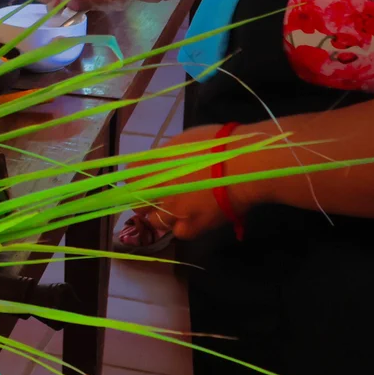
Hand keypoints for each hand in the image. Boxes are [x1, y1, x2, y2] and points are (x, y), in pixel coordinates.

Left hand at [140, 123, 253, 239]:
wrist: (244, 165)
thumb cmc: (217, 144)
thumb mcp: (184, 141)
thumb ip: (165, 156)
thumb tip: (157, 165)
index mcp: (154, 165)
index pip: (129, 177)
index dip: (133, 180)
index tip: (139, 182)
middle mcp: (159, 189)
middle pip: (137, 203)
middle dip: (144, 202)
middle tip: (155, 199)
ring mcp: (174, 210)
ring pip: (156, 221)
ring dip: (161, 217)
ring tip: (175, 211)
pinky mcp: (194, 226)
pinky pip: (180, 232)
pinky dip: (183, 227)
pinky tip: (191, 220)